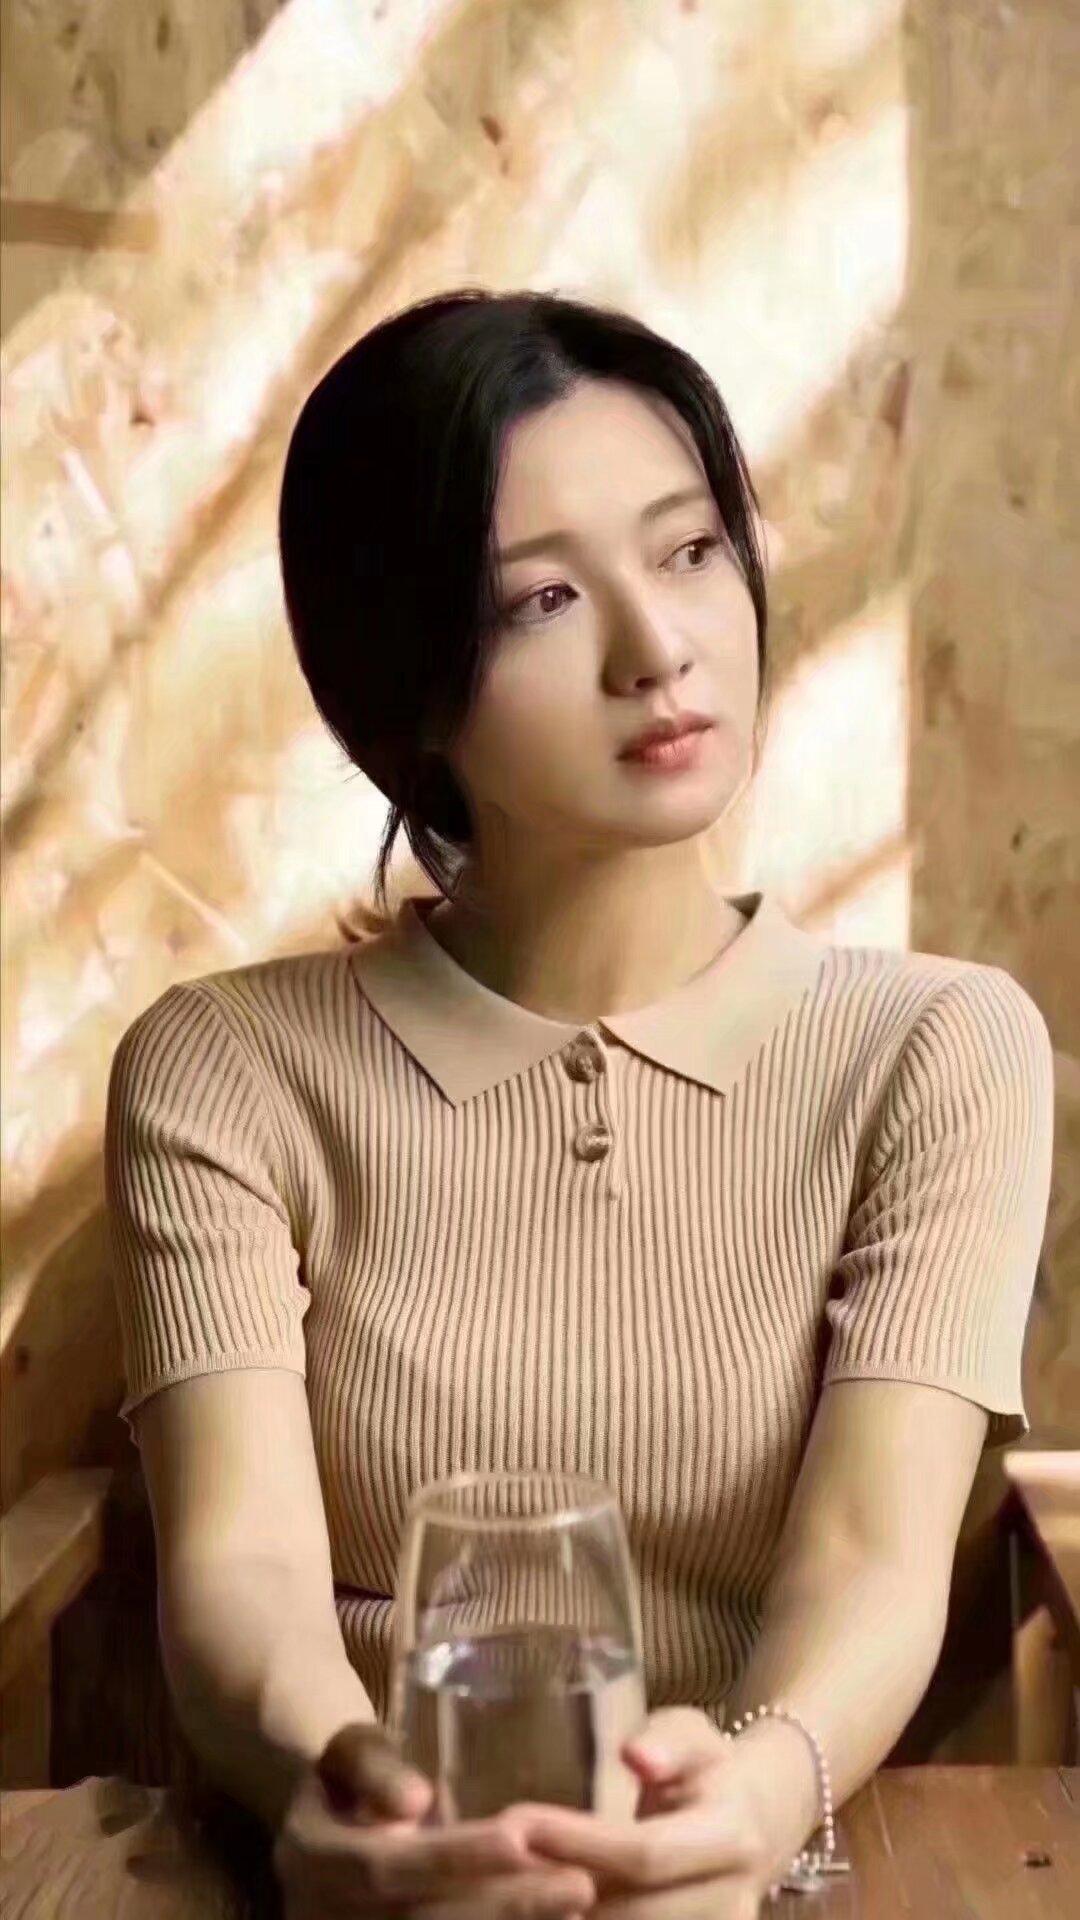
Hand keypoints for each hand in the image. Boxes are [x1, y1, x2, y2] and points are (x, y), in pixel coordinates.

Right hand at [271, 1721, 598, 1917]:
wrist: (315, 1842)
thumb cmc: (347, 1782)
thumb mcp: (345, 1755)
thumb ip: (372, 1767)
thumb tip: (415, 1799)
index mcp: (317, 1865)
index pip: (390, 1871)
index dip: (454, 1858)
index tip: (520, 1837)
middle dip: (507, 1908)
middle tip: (579, 1886)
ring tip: (578, 1909)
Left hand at [506, 1707, 777, 1917]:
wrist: (756, 1824)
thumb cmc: (707, 1769)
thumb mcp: (692, 1735)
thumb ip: (666, 1741)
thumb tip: (635, 1755)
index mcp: (729, 1838)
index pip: (646, 1854)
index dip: (580, 1844)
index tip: (519, 1824)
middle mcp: (729, 1901)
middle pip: (631, 1915)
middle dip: (557, 1892)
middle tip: (497, 1865)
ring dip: (562, 1919)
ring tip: (509, 1892)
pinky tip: (541, 1909)